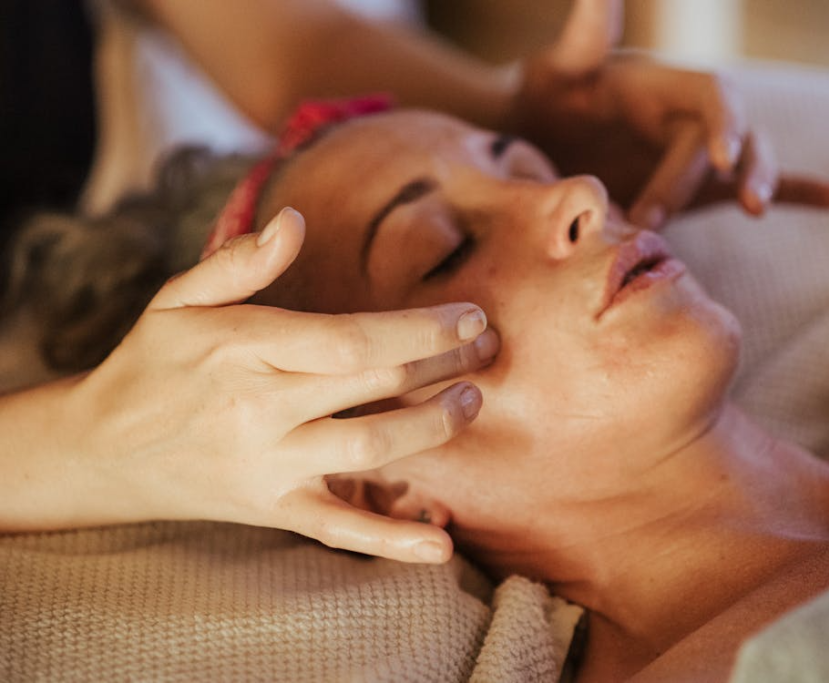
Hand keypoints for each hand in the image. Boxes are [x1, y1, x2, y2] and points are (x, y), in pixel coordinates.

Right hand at [62, 208, 497, 562]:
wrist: (101, 452)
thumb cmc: (151, 363)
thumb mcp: (176, 300)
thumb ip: (237, 263)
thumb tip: (294, 221)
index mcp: (243, 349)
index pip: (350, 338)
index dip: (420, 328)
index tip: (469, 315)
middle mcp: (259, 409)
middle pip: (374, 384)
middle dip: (444, 364)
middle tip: (489, 348)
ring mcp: (268, 466)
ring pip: (369, 449)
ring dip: (433, 428)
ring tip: (473, 401)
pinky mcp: (272, 509)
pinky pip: (338, 530)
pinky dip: (390, 542)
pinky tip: (440, 546)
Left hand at [510, 0, 828, 228]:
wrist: (545, 139)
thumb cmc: (549, 100)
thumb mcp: (560, 70)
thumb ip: (586, 38)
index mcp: (668, 86)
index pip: (711, 97)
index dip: (722, 122)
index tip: (718, 159)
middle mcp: (695, 116)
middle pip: (721, 142)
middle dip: (692, 180)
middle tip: (651, 220)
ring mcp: (706, 152)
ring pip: (752, 161)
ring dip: (758, 183)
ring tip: (754, 209)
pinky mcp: (707, 186)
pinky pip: (765, 184)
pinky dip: (802, 191)